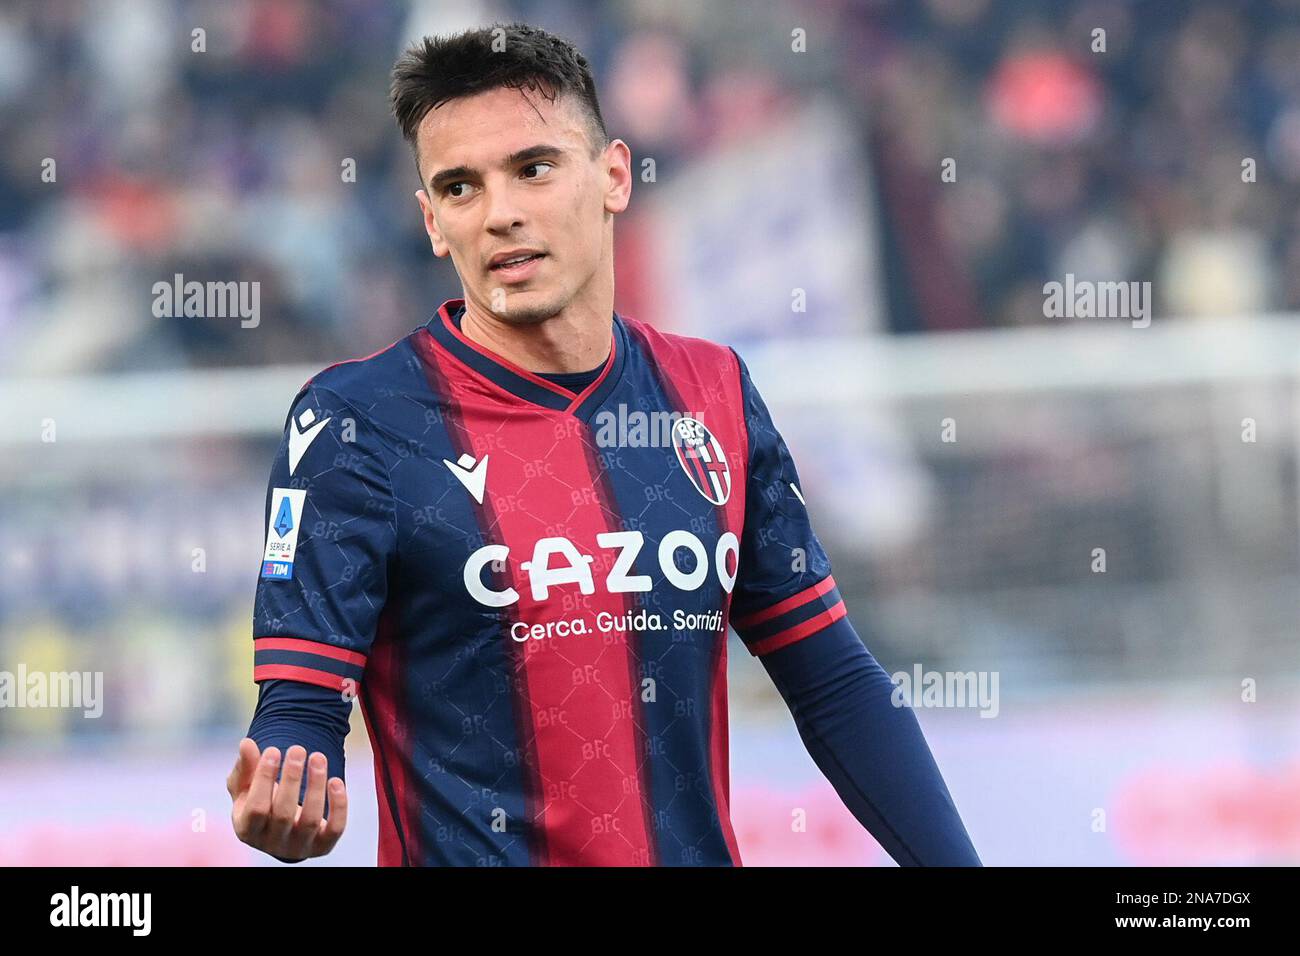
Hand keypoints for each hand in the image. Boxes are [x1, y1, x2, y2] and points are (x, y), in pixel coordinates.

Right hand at [227, 738, 347, 860]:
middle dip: (292, 778)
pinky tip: (336, 781)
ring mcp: (299, 846)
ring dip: (316, 785)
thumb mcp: (246, 787)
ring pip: (310, 820)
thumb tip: (246, 744)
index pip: (256, 808)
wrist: (281, 828)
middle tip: (297, 749)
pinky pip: (335, 828)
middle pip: (283, 814)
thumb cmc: (258, 802)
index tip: (273, 750)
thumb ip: (244, 768)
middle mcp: (273, 843)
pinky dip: (338, 805)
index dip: (264, 778)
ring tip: (318, 757)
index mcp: (248, 830)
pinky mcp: (323, 846)